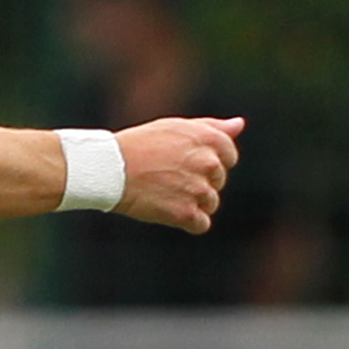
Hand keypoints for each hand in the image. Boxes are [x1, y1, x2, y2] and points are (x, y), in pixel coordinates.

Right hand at [114, 116, 241, 234]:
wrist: (110, 168)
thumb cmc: (141, 144)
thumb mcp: (177, 127)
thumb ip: (212, 127)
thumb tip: (239, 125)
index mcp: (210, 139)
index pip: (229, 156)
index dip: (209, 160)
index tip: (186, 161)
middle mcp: (209, 164)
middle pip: (218, 181)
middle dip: (200, 181)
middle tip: (169, 176)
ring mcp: (199, 190)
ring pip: (211, 203)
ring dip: (193, 202)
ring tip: (166, 192)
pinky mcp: (187, 213)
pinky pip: (201, 224)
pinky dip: (187, 221)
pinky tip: (167, 209)